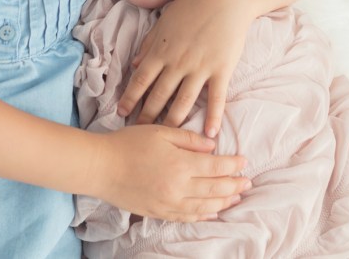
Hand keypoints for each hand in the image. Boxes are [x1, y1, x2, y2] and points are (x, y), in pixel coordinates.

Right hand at [93, 124, 248, 220]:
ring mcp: (169, 203)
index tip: (244, 161)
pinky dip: (204, 215)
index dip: (233, 164)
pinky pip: (187, 217)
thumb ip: (188, 138)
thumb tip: (211, 146)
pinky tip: (212, 212)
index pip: (216, 167)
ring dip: (224, 202)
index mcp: (181, 164)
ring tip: (236, 197)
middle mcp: (179, 188)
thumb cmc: (128, 144)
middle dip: (234, 185)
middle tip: (247, 182)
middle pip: (215, 188)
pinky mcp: (159, 213)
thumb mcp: (159, 131)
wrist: (100, 167)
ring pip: (205, 206)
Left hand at [117, 0, 249, 137]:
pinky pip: (216, 98)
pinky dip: (212, 118)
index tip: (121, 114)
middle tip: (140, 133)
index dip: (129, 99)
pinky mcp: (221, 69)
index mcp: (161, 50)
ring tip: (167, 138)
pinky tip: (210, 135)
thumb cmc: (192, 5)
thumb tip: (134, 64)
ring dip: (173, 122)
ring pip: (183, 102)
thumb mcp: (164, 21)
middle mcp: (177, 62)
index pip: (140, 80)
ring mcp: (200, 68)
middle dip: (147, 116)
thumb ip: (149, 45)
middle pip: (158, 96)